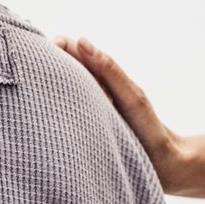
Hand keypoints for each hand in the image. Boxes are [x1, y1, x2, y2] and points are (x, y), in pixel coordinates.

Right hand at [53, 36, 191, 191]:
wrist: (162, 164)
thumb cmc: (149, 129)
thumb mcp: (130, 96)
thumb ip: (107, 69)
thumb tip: (80, 39)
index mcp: (100, 73)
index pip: (68, 47)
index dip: (54, 47)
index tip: (45, 60)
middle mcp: (89, 87)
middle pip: (59, 67)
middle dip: (46, 68)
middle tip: (42, 85)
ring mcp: (84, 107)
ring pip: (57, 90)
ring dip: (50, 91)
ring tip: (47, 102)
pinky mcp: (80, 127)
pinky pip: (60, 114)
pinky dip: (55, 112)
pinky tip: (52, 121)